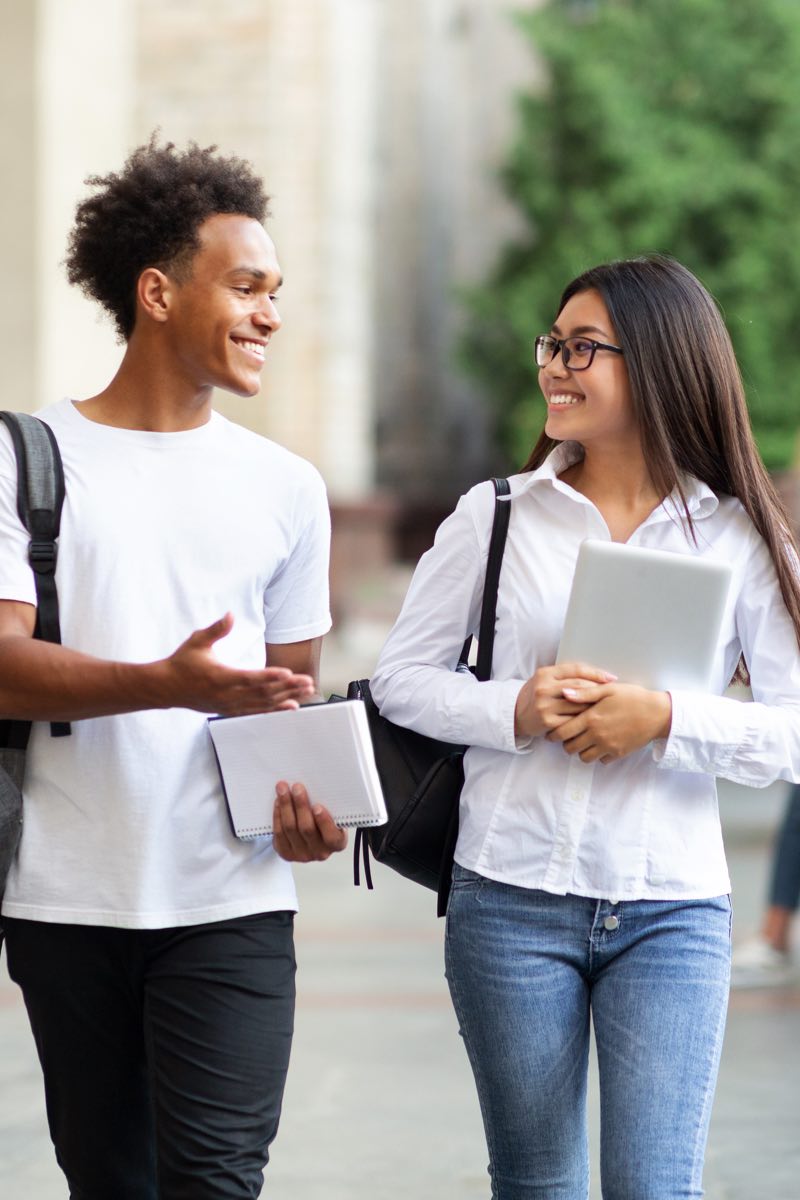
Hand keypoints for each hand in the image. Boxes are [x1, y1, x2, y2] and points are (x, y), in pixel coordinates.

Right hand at [158, 613, 315, 714]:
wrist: (166, 688)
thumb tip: (230, 615)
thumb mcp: (197, 641)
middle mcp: (227, 695)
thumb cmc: (182, 662)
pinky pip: (257, 711)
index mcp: (220, 677)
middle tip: (308, 682)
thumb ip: (216, 630)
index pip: (249, 678)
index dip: (270, 676)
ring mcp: (229, 705)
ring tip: (305, 692)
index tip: (288, 673)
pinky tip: (291, 706)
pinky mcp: (230, 710)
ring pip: (263, 704)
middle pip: (263, 693)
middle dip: (288, 688)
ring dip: (286, 698)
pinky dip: (275, 709)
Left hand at [272, 782, 348, 861]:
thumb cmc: (324, 821)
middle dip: (301, 805)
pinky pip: (279, 833)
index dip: (324, 821)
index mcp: (337, 843)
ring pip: (290, 828)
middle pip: (307, 828)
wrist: (310, 837)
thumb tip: (314, 786)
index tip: (317, 806)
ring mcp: (302, 855)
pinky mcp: (286, 853)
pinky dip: (277, 815)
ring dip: (285, 806)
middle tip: (297, 787)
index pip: (332, 836)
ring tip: (283, 789)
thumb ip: (328, 807)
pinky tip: (278, 802)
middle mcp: (320, 852)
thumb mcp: (332, 815)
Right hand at [514, 661, 618, 739]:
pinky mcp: (548, 722)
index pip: (576, 669)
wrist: (516, 715)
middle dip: (599, 689)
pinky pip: (573, 720)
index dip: (596, 673)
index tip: (611, 678)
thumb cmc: (536, 695)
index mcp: (545, 673)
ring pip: (578, 704)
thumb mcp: (545, 679)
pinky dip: (584, 720)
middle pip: (579, 686)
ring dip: (594, 706)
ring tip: (607, 706)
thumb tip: (596, 675)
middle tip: (613, 693)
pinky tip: (594, 720)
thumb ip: (565, 676)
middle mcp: (544, 688)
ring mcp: (545, 706)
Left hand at [546, 682, 671, 762]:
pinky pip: (601, 760)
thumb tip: (563, 693)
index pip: (563, 732)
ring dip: (581, 750)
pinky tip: (600, 744)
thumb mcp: (607, 689)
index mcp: (591, 718)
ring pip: (584, 757)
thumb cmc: (632, 697)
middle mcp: (597, 735)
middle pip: (570, 748)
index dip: (553, 734)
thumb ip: (584, 693)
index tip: (551, 733)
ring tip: (584, 740)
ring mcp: (608, 746)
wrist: (657, 713)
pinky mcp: (619, 753)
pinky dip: (597, 755)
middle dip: (566, 743)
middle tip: (568, 737)